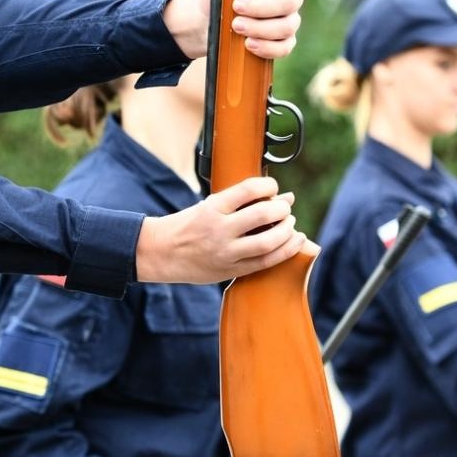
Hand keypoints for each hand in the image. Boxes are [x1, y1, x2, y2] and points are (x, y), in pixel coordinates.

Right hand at [135, 177, 308, 283]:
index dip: (269, 185)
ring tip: (290, 224)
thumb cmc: (190, 225)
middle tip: (285, 208)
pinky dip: (285, 251)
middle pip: (263, 215)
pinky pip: (265, 262)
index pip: (249, 190)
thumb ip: (243, 201)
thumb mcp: (209, 205)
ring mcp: (225, 252)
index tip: (273, 187)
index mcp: (212, 208)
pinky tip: (294, 242)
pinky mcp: (231, 270)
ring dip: (287, 231)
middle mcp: (219, 230)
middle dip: (282, 209)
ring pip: (268, 242)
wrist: (163, 253)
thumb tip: (286, 197)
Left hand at [163, 0, 303, 60]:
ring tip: (236, 26)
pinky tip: (249, 44)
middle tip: (236, 7)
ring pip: (288, 26)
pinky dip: (267, 47)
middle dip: (262, 6)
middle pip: (290, 1)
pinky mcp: (282, 41)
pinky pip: (285, 47)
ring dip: (261, 28)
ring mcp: (288, 20)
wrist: (208, 21)